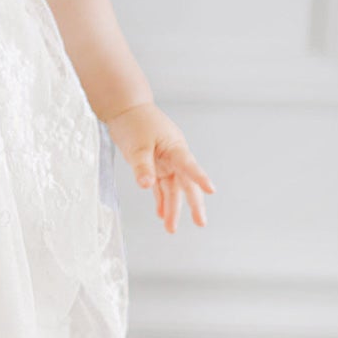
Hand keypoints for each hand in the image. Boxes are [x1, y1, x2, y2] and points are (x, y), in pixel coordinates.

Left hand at [105, 102, 215, 233]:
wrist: (125, 108)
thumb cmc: (134, 121)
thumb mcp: (137, 144)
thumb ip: (142, 165)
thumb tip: (146, 185)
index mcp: (174, 147)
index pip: (189, 165)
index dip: (200, 178)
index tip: (211, 190)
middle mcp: (174, 157)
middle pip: (186, 184)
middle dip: (193, 204)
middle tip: (200, 223)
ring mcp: (165, 162)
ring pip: (172, 189)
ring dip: (172, 208)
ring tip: (171, 228)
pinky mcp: (155, 166)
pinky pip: (160, 187)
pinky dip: (161, 200)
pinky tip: (162, 214)